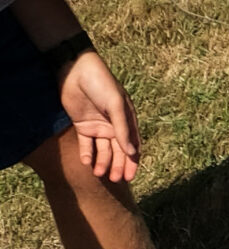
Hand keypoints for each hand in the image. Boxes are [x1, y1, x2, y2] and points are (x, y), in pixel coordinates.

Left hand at [58, 52, 139, 182]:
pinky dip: (86, 154)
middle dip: (117, 167)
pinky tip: (87, 163)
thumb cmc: (101, 83)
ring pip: (102, 151)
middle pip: (118, 152)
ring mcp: (98, 126)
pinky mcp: (82, 125)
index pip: (132, 148)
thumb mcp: (115, 106)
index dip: (132, 164)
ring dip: (102, 163)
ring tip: (98, 174)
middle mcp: (114, 127)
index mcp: (127, 122)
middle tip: (114, 180)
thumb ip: (122, 130)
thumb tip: (131, 153)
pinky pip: (86, 144)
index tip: (129, 177)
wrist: (75, 68)